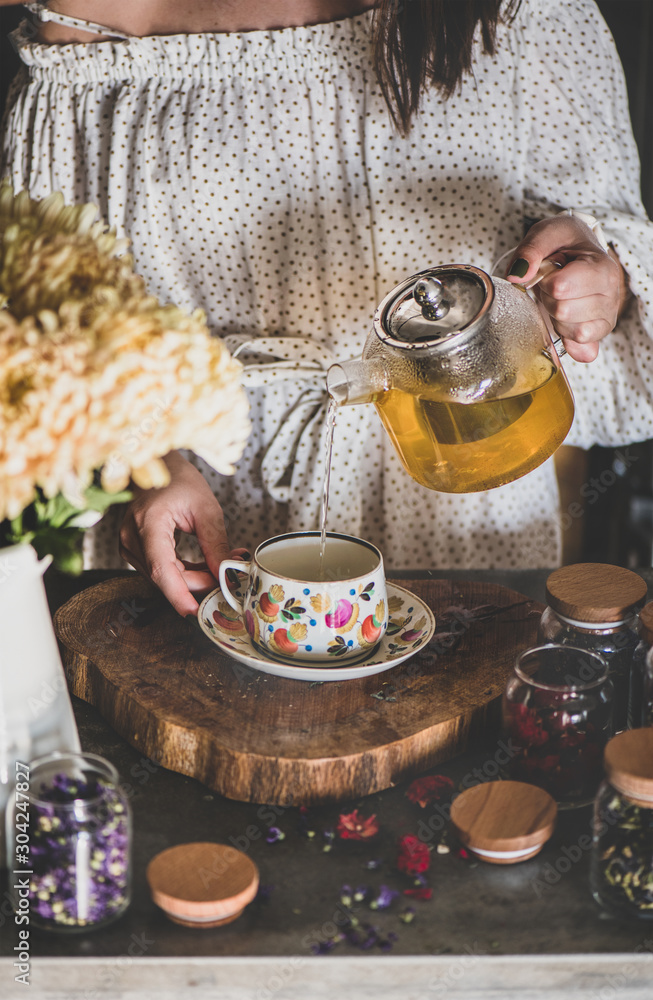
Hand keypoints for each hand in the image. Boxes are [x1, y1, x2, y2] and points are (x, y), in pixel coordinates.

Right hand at [119, 451, 244, 616]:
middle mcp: (132, 536)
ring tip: (218, 565)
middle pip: (165, 576)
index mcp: (148, 522)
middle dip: (197, 583)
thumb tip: (226, 573)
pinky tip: (202, 564)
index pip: (162, 569)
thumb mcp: (206, 508)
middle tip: (228, 578)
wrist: (157, 464)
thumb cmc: (179, 479)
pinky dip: (183, 571)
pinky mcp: (134, 548)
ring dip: (192, 577)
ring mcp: (129, 543)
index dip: (179, 595)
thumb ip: (215, 543)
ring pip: (163, 576)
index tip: (196, 613)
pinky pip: (160, 569)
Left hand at [506, 215, 626, 362]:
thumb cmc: (564, 242)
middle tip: (553, 285)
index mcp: (602, 267)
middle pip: (564, 311)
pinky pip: (583, 351)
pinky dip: (567, 340)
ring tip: (560, 299)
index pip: (561, 287)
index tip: (550, 271)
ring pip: (573, 332)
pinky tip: (564, 322)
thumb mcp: (547, 233)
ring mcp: (607, 317)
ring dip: (557, 317)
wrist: (576, 250)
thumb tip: (518, 275)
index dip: (546, 281)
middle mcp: (611, 294)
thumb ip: (531, 250)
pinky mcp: (598, 335)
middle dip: (549, 299)